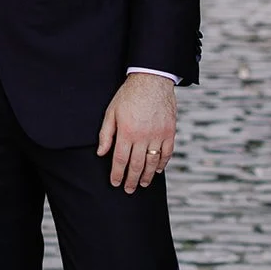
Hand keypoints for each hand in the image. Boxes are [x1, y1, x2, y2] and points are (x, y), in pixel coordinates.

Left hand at [97, 73, 175, 192]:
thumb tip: (100, 153)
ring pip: (153, 162)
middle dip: (131, 180)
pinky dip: (163, 163)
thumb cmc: (128, 95)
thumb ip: (106, 134)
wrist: (152, 80)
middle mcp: (143, 136)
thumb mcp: (111, 112)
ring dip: (148, 176)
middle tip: (128, 189)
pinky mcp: (170, 131)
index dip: (117, 174)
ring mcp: (158, 135)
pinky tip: (158, 170)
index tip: (115, 183)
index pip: (120, 160)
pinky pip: (167, 152)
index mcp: (126, 132)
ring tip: (143, 184)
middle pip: (137, 165)